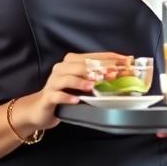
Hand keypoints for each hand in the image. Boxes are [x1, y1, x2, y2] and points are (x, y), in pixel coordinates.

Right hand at [14, 52, 132, 133]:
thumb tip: (120, 76)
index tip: (125, 62)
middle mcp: (61, 69)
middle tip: (113, 74)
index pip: (93, 56)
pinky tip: (76, 100)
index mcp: (71, 62)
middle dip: (98, 69)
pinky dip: (67, 97)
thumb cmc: (65, 94)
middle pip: (80, 65)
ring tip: (93, 86)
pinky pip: (57, 95)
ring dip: (81, 81)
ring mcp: (53, 82)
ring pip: (67, 78)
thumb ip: (97, 79)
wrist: (40, 109)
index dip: (110, 58)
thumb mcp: (82, 85)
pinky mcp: (48, 97)